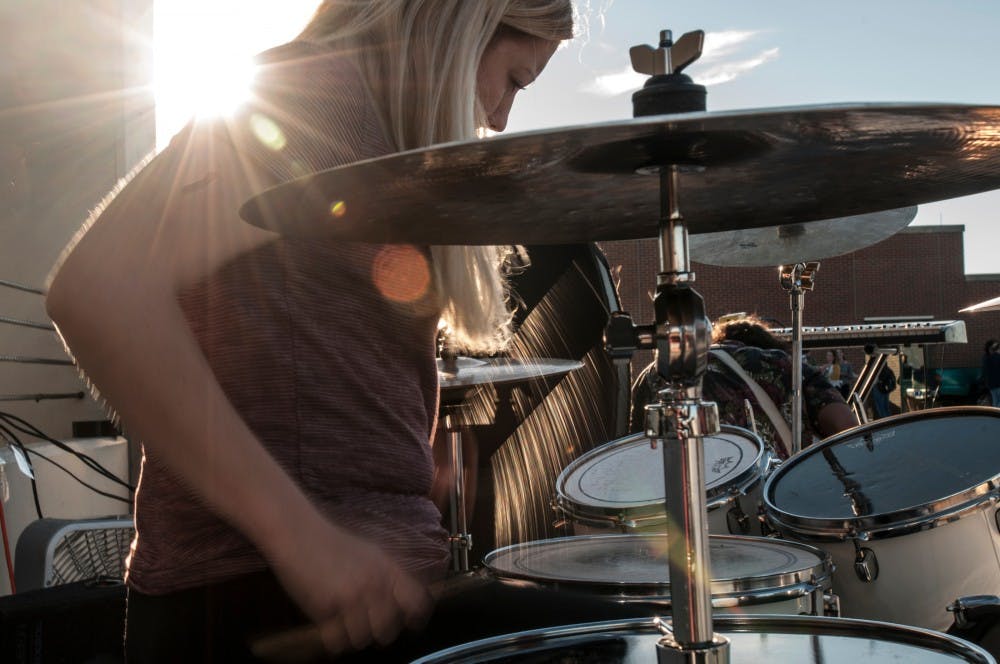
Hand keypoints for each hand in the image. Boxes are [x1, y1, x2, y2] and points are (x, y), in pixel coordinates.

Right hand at [266, 519, 433, 655]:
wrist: (298, 533)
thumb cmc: (332, 543)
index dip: (415, 618)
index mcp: (388, 569)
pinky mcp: (325, 609)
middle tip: (365, 626)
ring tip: (343, 626)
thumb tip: (408, 606)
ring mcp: (350, 597)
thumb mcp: (370, 553)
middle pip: (387, 630)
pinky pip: (336, 642)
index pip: (416, 603)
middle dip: (376, 633)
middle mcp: (374, 584)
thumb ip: (388, 576)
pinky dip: (333, 640)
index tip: (409, 625)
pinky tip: (329, 629)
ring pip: (361, 640)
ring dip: (352, 637)